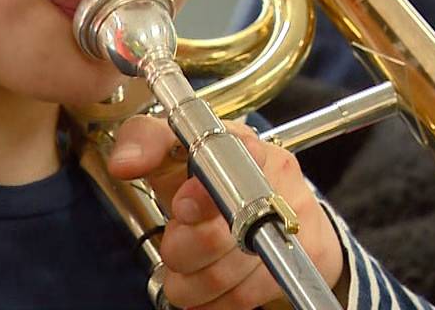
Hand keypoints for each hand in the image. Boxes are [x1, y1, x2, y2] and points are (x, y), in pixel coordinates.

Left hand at [107, 115, 345, 309]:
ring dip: (195, 284)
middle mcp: (276, 174)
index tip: (180, 210)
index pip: (226, 165)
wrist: (269, 200)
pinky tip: (209, 291)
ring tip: (186, 277)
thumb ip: (142, 141)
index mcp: (240, 142)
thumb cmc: (209, 176)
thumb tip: (124, 164)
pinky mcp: (311, 255)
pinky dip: (220, 302)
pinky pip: (254, 293)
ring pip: (233, 272)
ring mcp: (296, 215)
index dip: (199, 197)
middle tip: (173, 253)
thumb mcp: (172, 149)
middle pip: (222, 232)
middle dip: (182, 252)